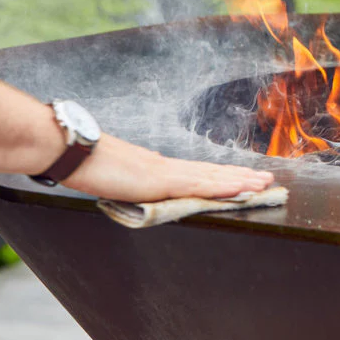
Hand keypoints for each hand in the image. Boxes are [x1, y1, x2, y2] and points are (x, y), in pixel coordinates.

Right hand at [61, 134, 274, 202]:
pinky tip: (240, 189)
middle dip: (242, 177)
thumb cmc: (87, 165)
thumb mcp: (117, 179)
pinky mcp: (159, 181)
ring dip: (240, 181)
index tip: (246, 177)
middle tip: (269, 180)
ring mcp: (165, 173)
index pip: (199, 173)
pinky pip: (198, 185)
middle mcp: (167, 168)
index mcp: (158, 169)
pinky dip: (222, 187)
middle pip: (212, 173)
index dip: (223, 176)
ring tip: (264, 184)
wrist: (70, 151)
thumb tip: (145, 186)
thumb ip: (135, 183)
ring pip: (212, 178)